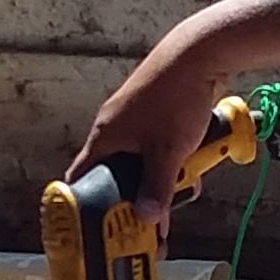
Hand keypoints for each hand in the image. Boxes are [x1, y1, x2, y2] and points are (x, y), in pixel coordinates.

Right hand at [69, 38, 231, 236]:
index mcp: (104, 138)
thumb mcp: (167, 152)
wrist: (199, 53)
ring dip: (162, 176)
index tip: (98, 226)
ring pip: (141, 161)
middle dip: (137, 195)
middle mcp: (113, 128)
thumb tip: (147, 219)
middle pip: (116, 174)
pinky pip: (157, 146)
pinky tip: (194, 162)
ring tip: (184, 183)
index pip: (80, 178)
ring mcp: (134, 119)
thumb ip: (157, 188)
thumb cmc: (174, 96)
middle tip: (153, 214)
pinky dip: (173, 157)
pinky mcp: (154, 112)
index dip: (86, 203)